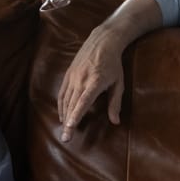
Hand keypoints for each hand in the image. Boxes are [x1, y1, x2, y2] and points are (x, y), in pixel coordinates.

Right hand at [57, 25, 124, 142]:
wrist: (102, 41)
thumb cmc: (113, 64)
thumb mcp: (119, 83)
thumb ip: (115, 102)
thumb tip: (115, 122)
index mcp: (94, 82)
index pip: (83, 102)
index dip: (76, 115)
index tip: (70, 127)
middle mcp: (81, 80)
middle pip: (72, 104)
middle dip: (68, 123)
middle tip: (66, 139)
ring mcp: (72, 76)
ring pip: (65, 100)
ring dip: (64, 116)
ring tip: (64, 130)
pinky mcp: (68, 74)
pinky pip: (62, 93)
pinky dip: (61, 105)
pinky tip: (62, 115)